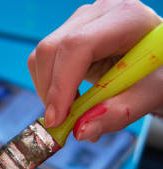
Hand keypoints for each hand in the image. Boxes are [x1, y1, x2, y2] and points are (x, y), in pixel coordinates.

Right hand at [27, 0, 162, 141]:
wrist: (159, 63)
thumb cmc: (159, 73)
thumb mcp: (150, 94)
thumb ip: (118, 113)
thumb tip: (81, 131)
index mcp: (126, 19)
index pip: (78, 46)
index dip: (62, 84)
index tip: (57, 119)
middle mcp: (98, 13)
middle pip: (52, 49)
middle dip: (50, 91)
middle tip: (61, 123)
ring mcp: (80, 21)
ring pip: (41, 56)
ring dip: (47, 90)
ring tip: (71, 110)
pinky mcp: (68, 33)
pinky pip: (43, 61)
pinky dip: (48, 86)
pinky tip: (69, 98)